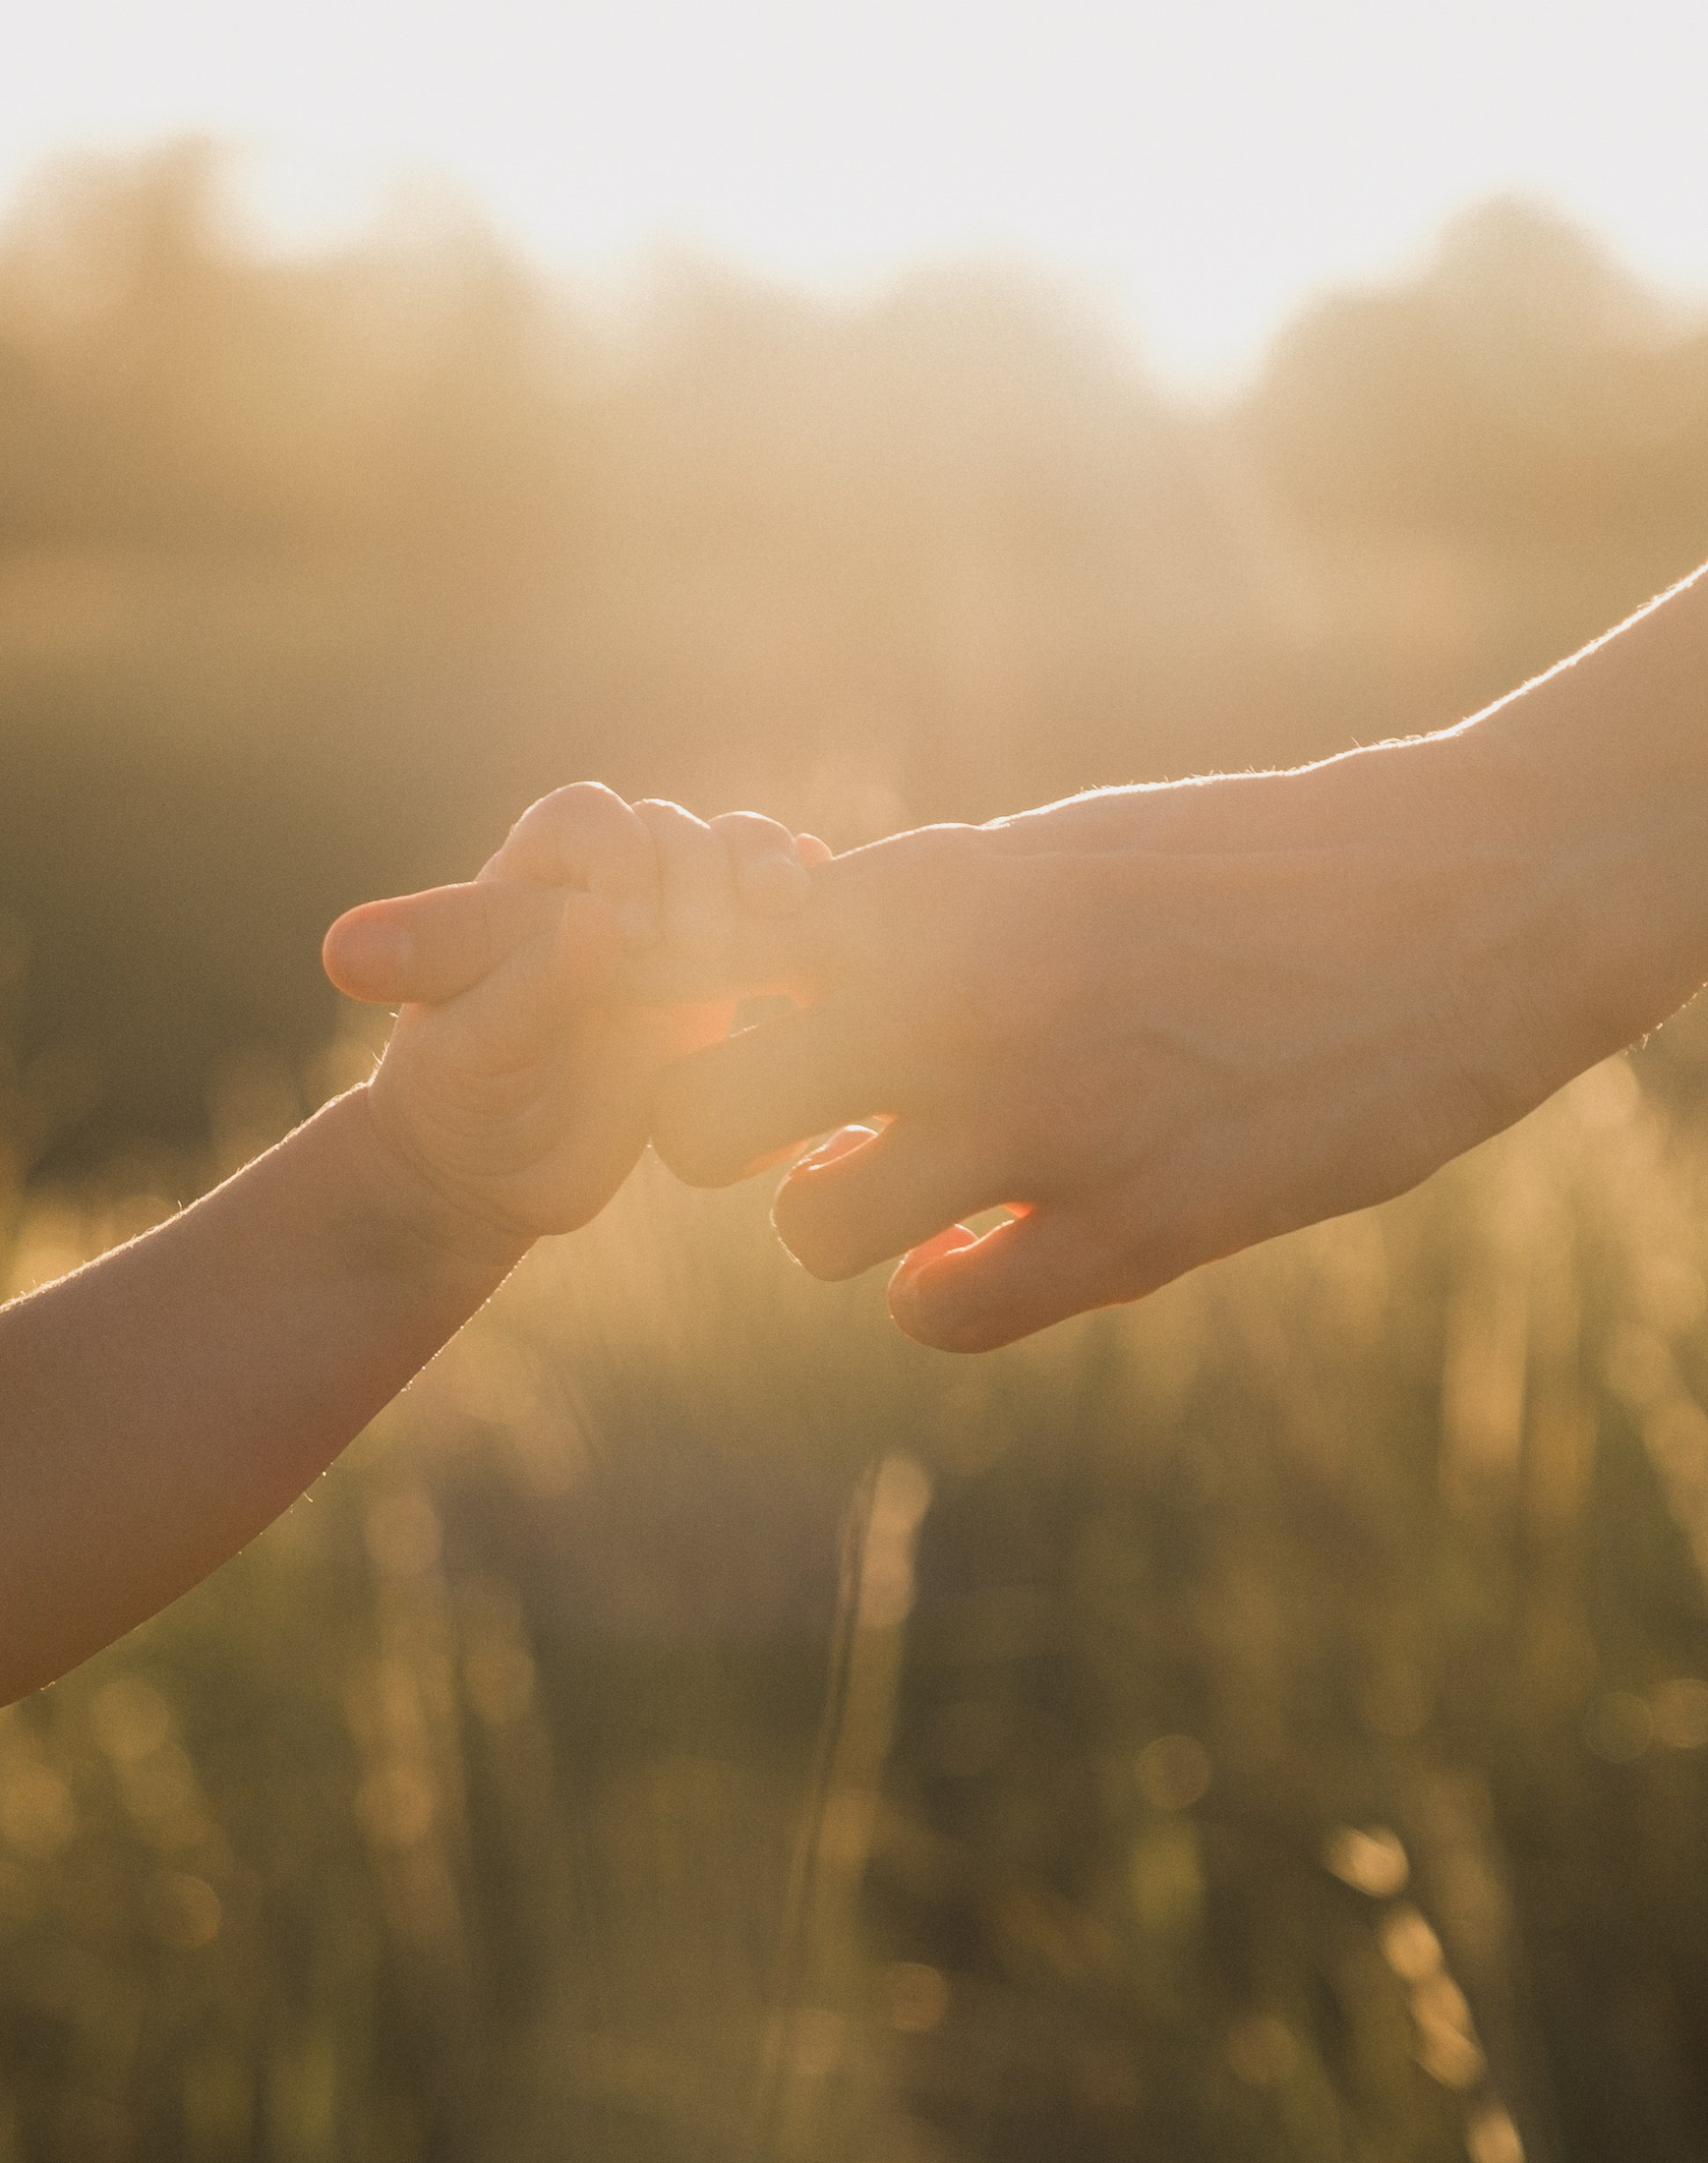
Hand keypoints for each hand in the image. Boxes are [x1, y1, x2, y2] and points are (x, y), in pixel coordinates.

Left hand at [324, 783, 827, 1254]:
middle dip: (697, 872)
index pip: (583, 819)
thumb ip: (526, 988)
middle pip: (671, 831)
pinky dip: (804, 899)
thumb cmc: (460, 1105)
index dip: (618, 850)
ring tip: (780, 907)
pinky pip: (770, 920)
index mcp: (525, 886)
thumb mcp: (472, 1057)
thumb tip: (597, 919)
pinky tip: (821, 900)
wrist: (497, 1176)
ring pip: (730, 860)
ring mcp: (663, 932)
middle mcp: (599, 892)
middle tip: (692, 945)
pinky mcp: (714, 980)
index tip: (624, 923)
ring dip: (760, 868)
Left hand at [651, 722, 1695, 1350]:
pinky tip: (983, 1252)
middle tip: (794, 1118)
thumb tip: (786, 957)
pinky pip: (939, 1315)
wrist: (1460, 910)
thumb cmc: (1255, 863)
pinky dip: (943, 1292)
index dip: (709, 1000)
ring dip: (840, 1216)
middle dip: (725, 1128)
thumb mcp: (1069, 847)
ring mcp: (1043, 1126)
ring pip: (811, 1232)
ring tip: (907, 1180)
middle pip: (703, 1116)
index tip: (753, 1010)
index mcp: (943, 890)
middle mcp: (963, 1005)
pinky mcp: (1132, 1229)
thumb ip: (928, 907)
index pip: (711, 962)